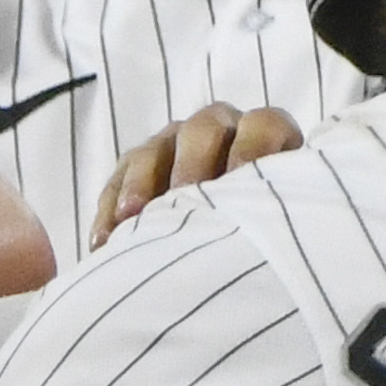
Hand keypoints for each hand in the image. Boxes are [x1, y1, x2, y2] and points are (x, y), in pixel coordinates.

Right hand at [91, 104, 306, 244]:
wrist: (227, 259)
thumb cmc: (264, 235)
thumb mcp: (280, 220)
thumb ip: (275, 214)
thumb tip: (278, 231)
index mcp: (265, 139)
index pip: (264, 125)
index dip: (254, 148)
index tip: (240, 180)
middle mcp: (220, 133)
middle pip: (204, 129)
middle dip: (192, 164)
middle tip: (184, 196)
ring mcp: (173, 147)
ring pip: (154, 151)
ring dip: (140, 184)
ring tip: (131, 220)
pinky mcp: (136, 169)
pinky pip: (118, 180)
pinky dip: (110, 210)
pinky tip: (105, 241)